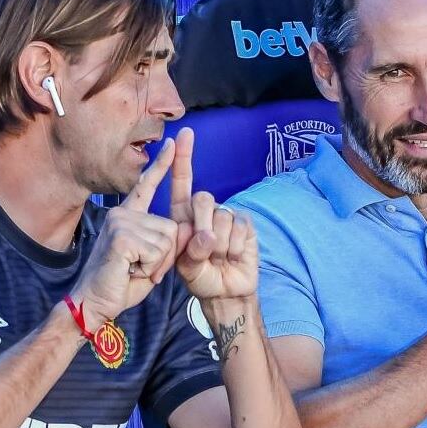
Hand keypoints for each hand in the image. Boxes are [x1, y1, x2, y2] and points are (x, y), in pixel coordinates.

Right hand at [71, 137, 180, 324]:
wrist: (95, 304)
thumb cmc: (122, 283)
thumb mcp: (153, 259)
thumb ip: (170, 242)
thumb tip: (190, 227)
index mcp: (129, 215)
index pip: (147, 186)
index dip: (163, 164)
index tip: (175, 142)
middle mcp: (123, 213)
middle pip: (173, 228)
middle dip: (166, 256)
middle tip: (140, 268)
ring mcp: (121, 222)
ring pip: (168, 241)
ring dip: (158, 264)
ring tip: (134, 269)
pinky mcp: (121, 236)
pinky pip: (157, 251)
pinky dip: (150, 268)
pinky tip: (130, 270)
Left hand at [167, 128, 258, 300]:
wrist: (226, 292)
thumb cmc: (200, 277)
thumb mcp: (185, 267)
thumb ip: (190, 251)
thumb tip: (207, 236)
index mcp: (183, 216)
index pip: (181, 182)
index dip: (181, 158)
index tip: (183, 135)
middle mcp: (205, 211)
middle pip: (202, 198)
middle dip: (202, 226)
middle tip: (204, 251)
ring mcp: (226, 216)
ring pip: (222, 217)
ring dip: (220, 244)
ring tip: (219, 258)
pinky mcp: (245, 224)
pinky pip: (240, 227)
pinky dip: (235, 247)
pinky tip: (233, 256)